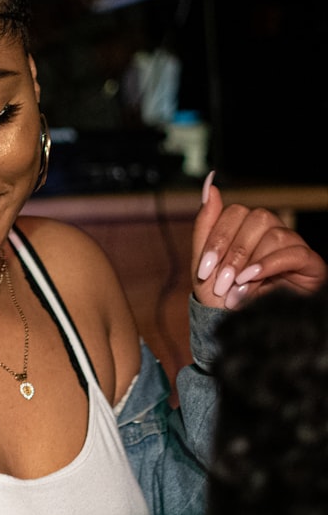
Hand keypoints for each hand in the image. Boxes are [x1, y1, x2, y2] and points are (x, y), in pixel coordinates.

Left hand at [192, 172, 326, 309]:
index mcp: (244, 228)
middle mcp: (270, 231)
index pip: (233, 212)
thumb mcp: (205, 264)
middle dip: (232, 253)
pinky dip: (268, 266)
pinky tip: (251, 280)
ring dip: (249, 263)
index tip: (204, 270)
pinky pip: (293, 252)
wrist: (241, 328)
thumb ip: (205, 225)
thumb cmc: (223, 296)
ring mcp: (291, 245)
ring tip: (235, 288)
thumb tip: (210, 185)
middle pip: (255, 218)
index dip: (217, 240)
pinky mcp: (309, 262)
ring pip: (274, 234)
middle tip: (220, 283)